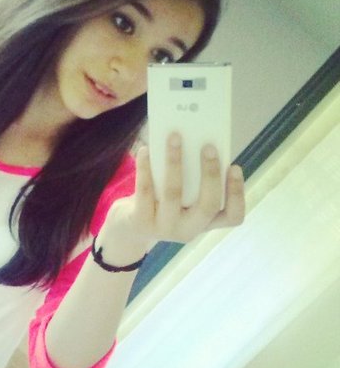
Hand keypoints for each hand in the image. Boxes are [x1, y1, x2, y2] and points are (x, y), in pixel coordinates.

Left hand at [99, 133, 244, 262]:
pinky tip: (145, 150)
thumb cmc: (161, 204)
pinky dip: (145, 167)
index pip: (233, 216)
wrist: (129, 228)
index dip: (237, 193)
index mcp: (205, 222)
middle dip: (210, 174)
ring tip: (174, 137)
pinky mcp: (141, 221)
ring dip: (175, 162)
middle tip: (209, 146)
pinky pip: (145, 190)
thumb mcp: (181, 197)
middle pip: (208, 205)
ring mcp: (165, 228)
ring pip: (173, 194)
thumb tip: (192, 140)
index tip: (235, 167)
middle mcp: (189, 229)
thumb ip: (191, 180)